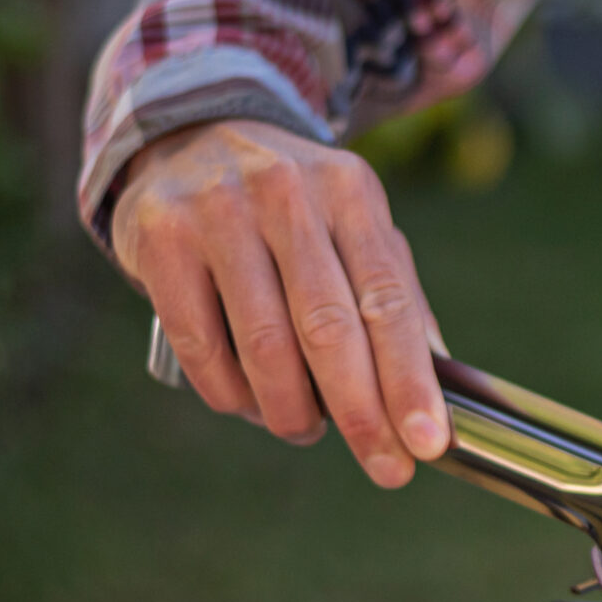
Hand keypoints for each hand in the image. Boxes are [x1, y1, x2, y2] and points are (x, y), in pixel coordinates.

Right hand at [110, 119, 449, 487]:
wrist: (188, 134)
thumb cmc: (291, 206)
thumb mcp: (352, 223)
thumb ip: (395, 294)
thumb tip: (440, 384)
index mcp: (349, 191)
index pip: (388, 299)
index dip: (410, 379)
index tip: (427, 443)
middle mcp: (285, 193)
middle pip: (329, 328)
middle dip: (361, 412)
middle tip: (384, 467)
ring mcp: (217, 211)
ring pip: (264, 344)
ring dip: (292, 410)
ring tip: (306, 430)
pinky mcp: (161, 238)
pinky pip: (201, 344)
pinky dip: (231, 393)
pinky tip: (249, 404)